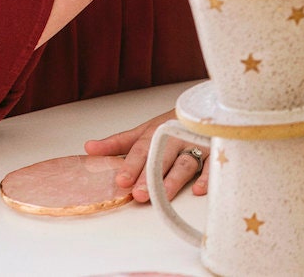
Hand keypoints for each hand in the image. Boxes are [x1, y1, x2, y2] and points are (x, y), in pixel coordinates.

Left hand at [83, 110, 208, 202]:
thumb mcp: (144, 131)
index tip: (121, 180)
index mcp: (157, 133)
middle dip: (151, 176)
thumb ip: (117, 143)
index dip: (132, 165)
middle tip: (140, 193)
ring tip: (164, 196)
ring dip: (174, 180)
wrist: (206, 107)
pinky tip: (198, 189)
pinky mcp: (215, 151)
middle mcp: (176, 138)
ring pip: (185, 163)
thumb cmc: (171, 123)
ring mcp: (196, 144)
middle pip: (162, 158)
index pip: (142, 150)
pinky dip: (208, 176)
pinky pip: (213, 165)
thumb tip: (88, 148)